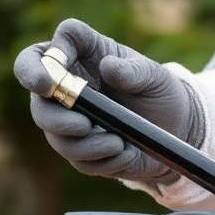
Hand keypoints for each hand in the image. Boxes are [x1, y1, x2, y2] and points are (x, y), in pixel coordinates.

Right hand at [14, 18, 204, 183]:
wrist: (177, 127)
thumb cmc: (161, 92)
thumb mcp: (155, 76)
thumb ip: (134, 70)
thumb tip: (107, 67)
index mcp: (81, 59)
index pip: (42, 54)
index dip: (36, 63)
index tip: (52, 74)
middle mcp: (67, 89)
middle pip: (39, 102)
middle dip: (54, 117)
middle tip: (83, 125)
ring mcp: (71, 121)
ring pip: (55, 136)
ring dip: (85, 144)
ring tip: (118, 142)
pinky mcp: (82, 150)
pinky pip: (79, 160)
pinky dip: (103, 160)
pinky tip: (126, 153)